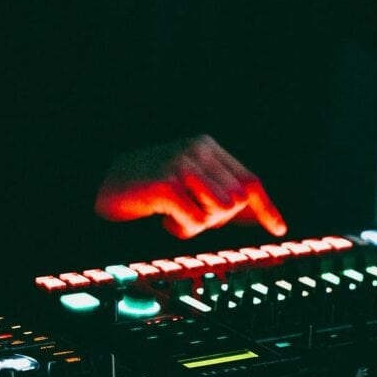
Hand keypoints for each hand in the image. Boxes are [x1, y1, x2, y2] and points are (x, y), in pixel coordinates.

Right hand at [94, 134, 286, 238]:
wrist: (96, 184)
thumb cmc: (144, 189)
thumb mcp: (185, 183)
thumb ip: (216, 193)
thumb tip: (254, 215)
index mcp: (206, 146)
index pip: (249, 180)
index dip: (266, 207)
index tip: (280, 230)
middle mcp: (197, 149)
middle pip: (236, 201)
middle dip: (217, 220)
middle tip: (187, 217)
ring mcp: (181, 164)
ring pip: (219, 212)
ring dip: (198, 225)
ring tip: (174, 216)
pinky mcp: (166, 183)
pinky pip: (195, 221)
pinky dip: (180, 229)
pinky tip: (162, 220)